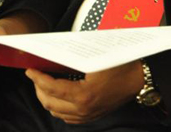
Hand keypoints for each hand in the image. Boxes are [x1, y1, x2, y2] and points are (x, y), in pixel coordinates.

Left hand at [26, 60, 143, 123]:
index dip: (38, 79)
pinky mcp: (92, 116)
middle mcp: (83, 109)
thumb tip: (56, 53)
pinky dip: (57, 108)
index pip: (51, 88)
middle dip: (38, 89)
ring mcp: (87, 115)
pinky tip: (57, 97)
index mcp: (83, 95)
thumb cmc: (122, 66)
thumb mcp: (98, 58)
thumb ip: (75, 58)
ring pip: (56, 112)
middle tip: (35, 76)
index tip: (30, 70)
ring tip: (44, 85)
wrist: (140, 79)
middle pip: (49, 102)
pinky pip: (67, 117)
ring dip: (46, 99)